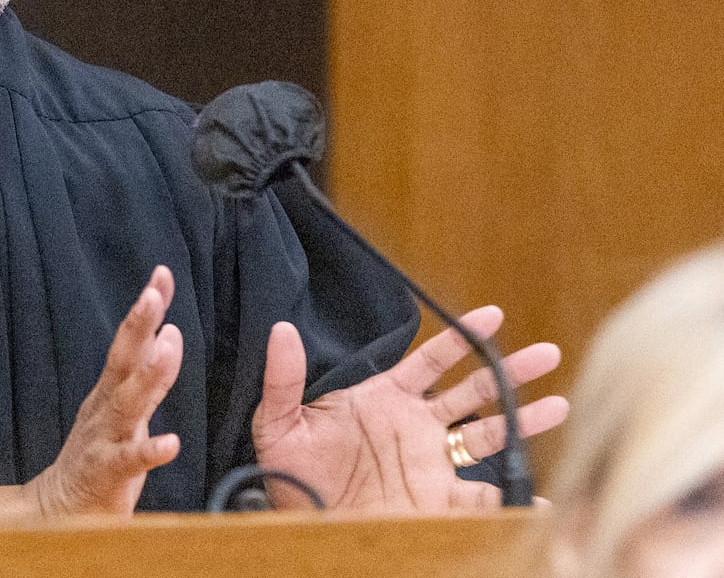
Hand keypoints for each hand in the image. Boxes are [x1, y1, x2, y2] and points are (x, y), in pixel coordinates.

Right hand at [0, 266, 182, 519]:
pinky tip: (172, 443)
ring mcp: (103, 439)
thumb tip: (171, 331)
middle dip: (137, 325)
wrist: (58, 509)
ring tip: (167, 350)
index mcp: (111, 390)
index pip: (131, 341)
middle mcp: (105, 407)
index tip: (162, 273)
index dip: (147, 309)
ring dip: (147, 376)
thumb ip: (152, 375)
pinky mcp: (106, 474)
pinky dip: (149, 450)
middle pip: (122, 360)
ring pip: (126, 403)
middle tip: (153, 293)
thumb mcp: (128, 410)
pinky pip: (129, 461)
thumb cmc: (100, 457)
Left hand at [251, 306, 568, 511]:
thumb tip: (280, 330)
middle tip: (548, 353)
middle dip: (511, 371)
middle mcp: (417, 427)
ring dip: (524, 423)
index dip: (462, 337)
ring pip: (488, 436)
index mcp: (385, 399)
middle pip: (475, 392)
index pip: (431, 360)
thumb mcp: (278, 422)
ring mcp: (432, 464)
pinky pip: (483, 498)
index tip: (493, 315)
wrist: (301, 523)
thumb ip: (283, 377)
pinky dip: (514, 500)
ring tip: (560, 406)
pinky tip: (540, 499)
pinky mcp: (437, 503)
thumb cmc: (288, 472)